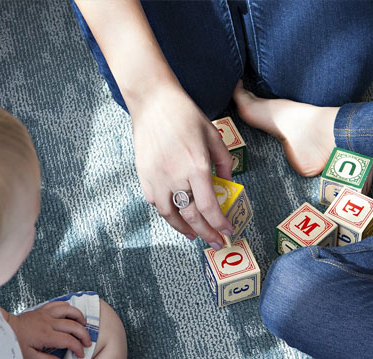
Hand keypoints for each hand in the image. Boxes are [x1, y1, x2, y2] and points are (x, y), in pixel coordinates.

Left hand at [7, 301, 90, 358]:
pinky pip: (59, 304)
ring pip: (69, 310)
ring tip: (84, 325)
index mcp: (46, 335)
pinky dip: (68, 307)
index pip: (68, 340)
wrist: (4, 328)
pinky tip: (72, 313)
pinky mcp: (42, 309)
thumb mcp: (28, 358)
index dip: (78, 348)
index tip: (81, 354)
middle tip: (88, 343)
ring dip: (79, 317)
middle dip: (84, 334)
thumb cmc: (15, 344)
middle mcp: (48, 322)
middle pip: (73, 325)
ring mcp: (46, 314)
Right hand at [130, 85, 233, 248]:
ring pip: (171, 216)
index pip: (209, 207)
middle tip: (216, 242)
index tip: (227, 232)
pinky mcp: (144, 177)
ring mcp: (157, 178)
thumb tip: (227, 184)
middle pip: (192, 217)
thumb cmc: (186, 116)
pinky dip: (168, 214)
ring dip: (184, 230)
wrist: (153, 102)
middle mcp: (176, 177)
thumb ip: (224, 163)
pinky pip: (156, 204)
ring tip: (195, 235)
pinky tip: (177, 216)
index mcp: (196, 166)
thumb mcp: (214, 136)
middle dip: (207, 234)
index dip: (219, 224)